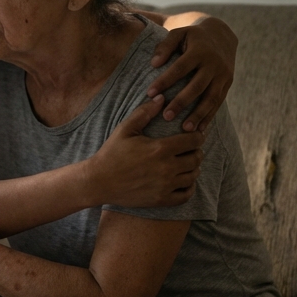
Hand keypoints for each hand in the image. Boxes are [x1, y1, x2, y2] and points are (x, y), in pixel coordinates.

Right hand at [88, 96, 203, 207]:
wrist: (98, 182)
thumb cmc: (111, 154)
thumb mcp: (125, 129)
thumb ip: (144, 112)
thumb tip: (161, 97)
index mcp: (159, 148)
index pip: (193, 140)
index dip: (198, 136)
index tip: (195, 135)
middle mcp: (166, 168)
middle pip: (196, 158)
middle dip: (197, 151)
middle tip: (192, 149)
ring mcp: (165, 186)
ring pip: (193, 176)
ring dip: (194, 168)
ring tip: (188, 164)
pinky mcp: (161, 200)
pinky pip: (186, 195)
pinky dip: (189, 188)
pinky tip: (184, 181)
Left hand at [147, 14, 237, 131]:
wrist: (222, 36)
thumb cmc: (192, 37)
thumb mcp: (179, 34)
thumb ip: (165, 46)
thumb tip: (154, 64)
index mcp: (200, 50)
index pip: (180, 68)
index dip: (165, 80)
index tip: (150, 94)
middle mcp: (214, 64)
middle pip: (197, 86)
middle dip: (182, 102)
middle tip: (166, 117)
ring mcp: (223, 75)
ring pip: (211, 98)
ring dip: (198, 115)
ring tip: (185, 130)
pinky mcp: (228, 84)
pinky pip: (219, 103)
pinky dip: (210, 117)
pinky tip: (200, 130)